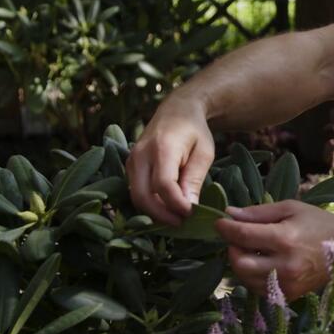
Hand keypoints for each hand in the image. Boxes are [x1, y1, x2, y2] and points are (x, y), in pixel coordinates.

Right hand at [126, 96, 214, 225]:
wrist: (177, 110)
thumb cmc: (195, 132)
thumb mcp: (204, 152)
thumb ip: (194, 179)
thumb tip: (188, 207)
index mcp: (162, 148)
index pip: (163, 185)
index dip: (176, 205)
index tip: (191, 214)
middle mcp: (141, 154)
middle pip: (142, 195)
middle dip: (162, 215)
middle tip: (182, 223)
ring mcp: (132, 160)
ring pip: (136, 196)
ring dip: (154, 212)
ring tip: (176, 218)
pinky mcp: (129, 166)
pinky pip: (135, 191)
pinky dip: (149, 204)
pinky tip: (167, 209)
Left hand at [216, 200, 333, 300]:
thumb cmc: (319, 223)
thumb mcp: (291, 208)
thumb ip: (259, 212)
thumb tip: (230, 214)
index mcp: (285, 239)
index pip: (243, 236)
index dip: (225, 228)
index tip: (218, 222)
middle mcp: (284, 265)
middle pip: (239, 262)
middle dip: (232, 248)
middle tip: (237, 237)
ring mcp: (287, 284)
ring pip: (245, 279)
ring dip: (240, 263)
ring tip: (252, 249)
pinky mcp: (289, 295)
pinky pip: (258, 289)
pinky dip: (252, 276)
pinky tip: (262, 262)